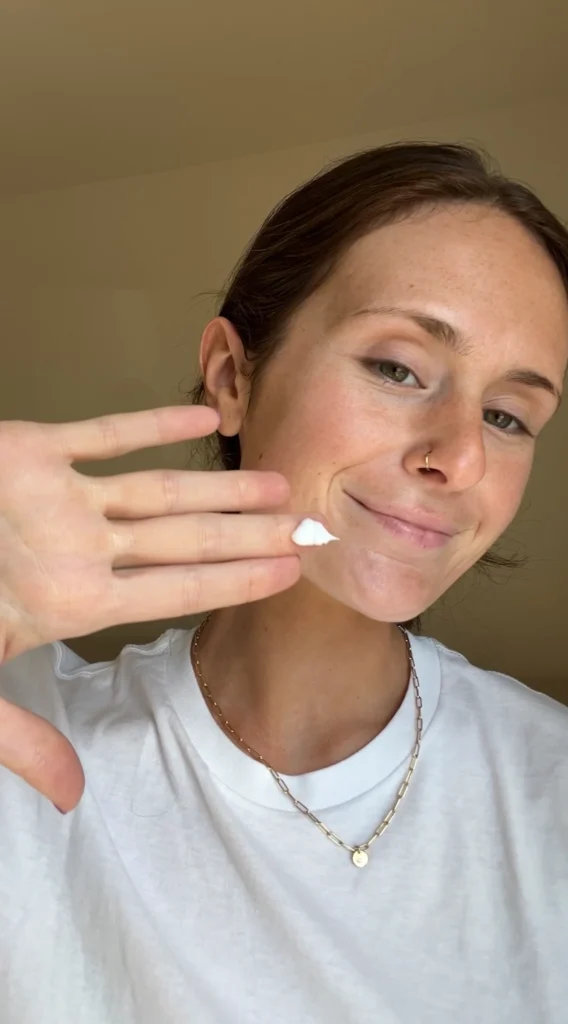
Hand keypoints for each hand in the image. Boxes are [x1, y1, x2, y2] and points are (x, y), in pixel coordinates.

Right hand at [0, 406, 303, 807]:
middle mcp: (78, 548)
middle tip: (312, 527)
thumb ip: (21, 739)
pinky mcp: (29, 450)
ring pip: (156, 488)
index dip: (237, 581)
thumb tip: (73, 800)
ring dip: (217, 484)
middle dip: (249, 535)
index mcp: (71, 601)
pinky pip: (100, 433)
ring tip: (276, 482)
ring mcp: (58, 498)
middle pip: (183, 539)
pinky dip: (149, 422)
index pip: (176, 591)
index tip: (291, 575)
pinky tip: (202, 414)